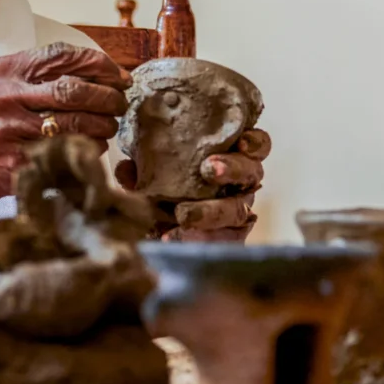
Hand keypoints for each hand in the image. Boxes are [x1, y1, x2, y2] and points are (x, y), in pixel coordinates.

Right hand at [0, 43, 130, 209]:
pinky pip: (65, 150)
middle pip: (72, 88)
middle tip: (121, 103)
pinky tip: (94, 147)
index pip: (59, 55)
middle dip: (106, 95)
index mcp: (0, 72)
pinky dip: (88, 148)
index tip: (117, 74)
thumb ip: (31, 77)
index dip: (97, 63)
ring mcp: (8, 129)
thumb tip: (90, 72)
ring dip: (102, 123)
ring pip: (74, 121)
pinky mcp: (16, 160)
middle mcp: (3, 96)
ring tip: (111, 125)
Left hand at [116, 128, 270, 241]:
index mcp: (232, 157)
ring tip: (184, 215)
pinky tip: (173, 237)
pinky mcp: (231, 239)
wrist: (166, 231)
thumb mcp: (155, 174)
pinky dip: (200, 239)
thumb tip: (126, 169)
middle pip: (250, 173)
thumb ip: (143, 169)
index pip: (256, 145)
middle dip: (232, 168)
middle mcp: (242, 184)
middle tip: (209, 169)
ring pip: (237, 210)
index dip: (253, 142)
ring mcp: (238, 212)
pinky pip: (224, 241)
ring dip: (212, 211)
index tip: (241, 142)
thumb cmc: (169, 188)